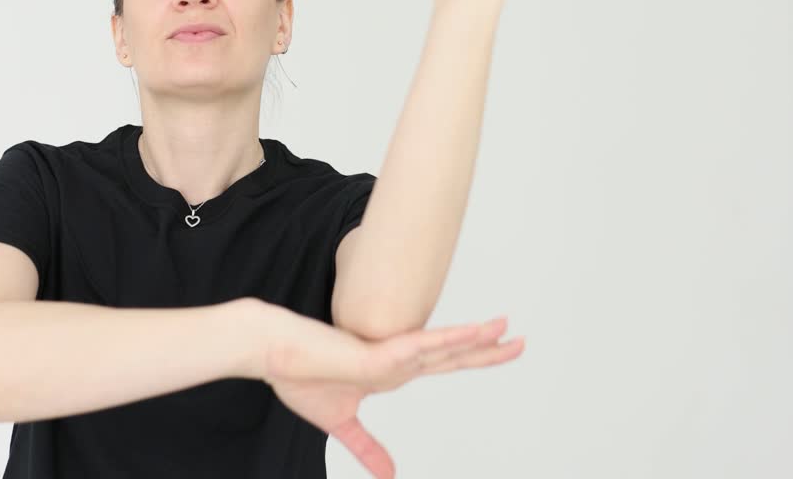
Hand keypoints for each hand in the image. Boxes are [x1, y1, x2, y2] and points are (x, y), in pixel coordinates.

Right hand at [259, 307, 524, 478]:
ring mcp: (388, 355)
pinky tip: (467, 335)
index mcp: (393, 371)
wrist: (272, 354)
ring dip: (472, 338)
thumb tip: (389, 476)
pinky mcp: (376, 354)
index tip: (506, 348)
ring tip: (502, 328)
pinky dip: (443, 342)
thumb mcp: (341, 424)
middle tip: (520, 340)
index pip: (444, 362)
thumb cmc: (300, 377)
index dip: (476, 357)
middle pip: (452, 353)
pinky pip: (416, 347)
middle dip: (488, 348)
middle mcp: (397, 359)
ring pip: (440, 346)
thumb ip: (367, 447)